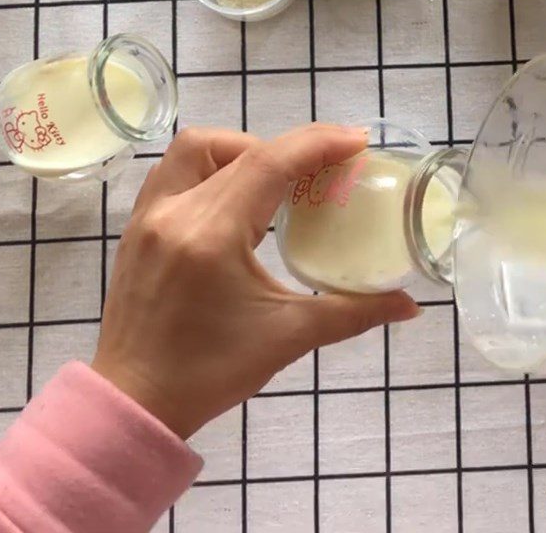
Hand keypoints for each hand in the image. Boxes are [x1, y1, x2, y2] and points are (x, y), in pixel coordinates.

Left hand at [92, 125, 419, 438]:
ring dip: (244, 149)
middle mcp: (175, 212)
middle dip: (292, 148)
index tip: (357, 141)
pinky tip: (236, 196)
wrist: (135, 402)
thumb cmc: (210, 373)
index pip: (269, 163)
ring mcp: (149, 215)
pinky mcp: (138, 224)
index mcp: (212, 236)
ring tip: (277, 180)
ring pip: (196, 148)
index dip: (318, 144)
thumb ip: (355, 313)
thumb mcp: (289, 337)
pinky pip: (174, 170)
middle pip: (239, 149)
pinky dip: (212, 166)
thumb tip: (410, 305)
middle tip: (327, 170)